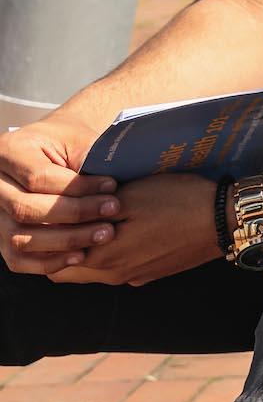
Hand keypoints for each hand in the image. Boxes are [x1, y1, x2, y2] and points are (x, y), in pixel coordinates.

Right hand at [0, 121, 119, 275]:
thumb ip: (88, 160)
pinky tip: (80, 255)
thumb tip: (109, 187)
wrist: (53, 150)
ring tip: (103, 234)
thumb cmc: (68, 144)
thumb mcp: (77, 140)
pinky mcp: (2, 237)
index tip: (112, 187)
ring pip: (19, 238)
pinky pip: (17, 259)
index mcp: (9, 152)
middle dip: (74, 214)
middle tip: (112, 211)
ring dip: (65, 241)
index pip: (37, 177)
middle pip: (24, 209)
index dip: (77, 186)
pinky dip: (49, 262)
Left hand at [50, 172, 222, 286]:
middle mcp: (114, 275)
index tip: (45, 218)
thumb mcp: (128, 197)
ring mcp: (135, 277)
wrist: (225, 219)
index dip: (42, 241)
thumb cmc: (176, 202)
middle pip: (66, 272)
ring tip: (91, 222)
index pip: (49, 262)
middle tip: (62, 221)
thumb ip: (91, 211)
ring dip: (86, 251)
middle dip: (58, 251)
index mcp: (102, 258)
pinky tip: (124, 230)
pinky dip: (111, 254)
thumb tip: (64, 216)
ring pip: (93, 271)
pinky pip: (118, 268)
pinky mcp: (152, 273)